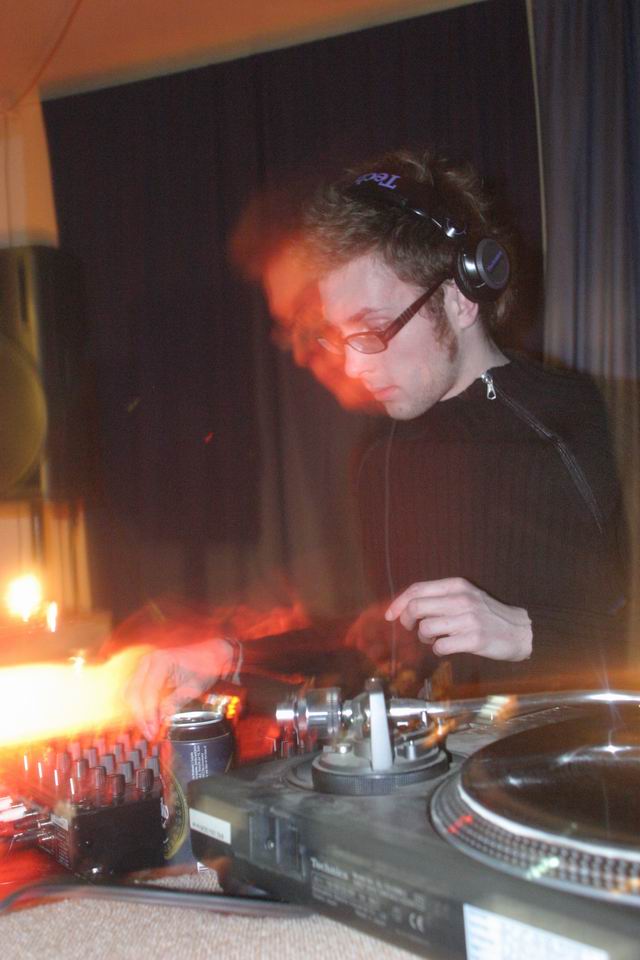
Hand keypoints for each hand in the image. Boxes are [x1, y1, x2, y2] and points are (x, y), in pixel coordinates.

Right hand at [127, 637, 233, 738]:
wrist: (210, 654)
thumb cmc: (205, 667)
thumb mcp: (194, 687)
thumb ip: (175, 702)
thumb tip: (161, 719)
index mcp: (160, 661)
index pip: (147, 692)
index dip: (149, 713)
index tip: (153, 729)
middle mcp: (148, 661)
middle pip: (134, 693)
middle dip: (141, 716)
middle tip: (150, 733)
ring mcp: (144, 666)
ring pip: (130, 693)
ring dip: (137, 712)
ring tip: (149, 729)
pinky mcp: (145, 673)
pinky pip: (135, 691)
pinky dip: (139, 706)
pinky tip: (148, 719)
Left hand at [385, 578, 531, 661]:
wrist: (520, 630)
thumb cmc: (488, 615)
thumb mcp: (466, 596)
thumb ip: (440, 597)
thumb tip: (407, 606)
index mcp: (457, 586)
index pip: (417, 589)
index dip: (399, 603)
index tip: (390, 615)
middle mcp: (461, 599)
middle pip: (416, 607)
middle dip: (407, 621)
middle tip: (413, 629)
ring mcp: (468, 619)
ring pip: (425, 628)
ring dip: (424, 637)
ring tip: (435, 638)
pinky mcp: (474, 639)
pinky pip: (440, 646)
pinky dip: (438, 649)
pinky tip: (447, 647)